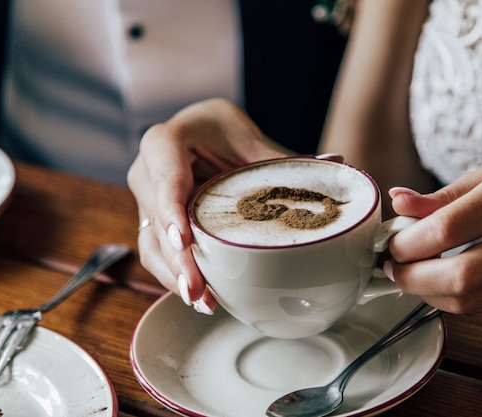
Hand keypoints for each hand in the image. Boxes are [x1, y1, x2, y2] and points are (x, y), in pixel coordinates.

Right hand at [127, 98, 289, 312]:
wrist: (196, 131)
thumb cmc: (218, 130)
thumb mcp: (247, 139)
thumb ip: (281, 159)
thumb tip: (334, 163)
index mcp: (165, 143)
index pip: (165, 178)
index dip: (170, 210)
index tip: (184, 240)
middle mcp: (147, 173)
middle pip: (156, 222)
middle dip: (177, 261)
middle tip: (199, 292)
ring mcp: (147, 201)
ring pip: (151, 245)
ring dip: (175, 277)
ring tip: (203, 302)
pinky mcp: (154, 223)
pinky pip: (158, 253)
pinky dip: (177, 275)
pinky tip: (201, 295)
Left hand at [384, 161, 481, 312]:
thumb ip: (442, 196)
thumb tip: (397, 201)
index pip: (449, 228)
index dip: (409, 242)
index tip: (392, 242)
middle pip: (460, 277)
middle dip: (412, 278)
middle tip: (393, 266)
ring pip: (469, 302)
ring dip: (427, 293)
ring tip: (410, 274)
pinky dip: (452, 299)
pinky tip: (439, 282)